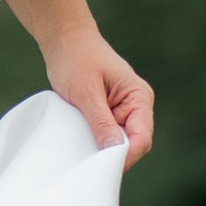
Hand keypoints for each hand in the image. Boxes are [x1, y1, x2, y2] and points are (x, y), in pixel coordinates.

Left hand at [43, 27, 154, 165]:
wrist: (63, 38)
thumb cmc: (75, 57)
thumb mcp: (86, 92)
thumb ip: (101, 121)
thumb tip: (115, 151)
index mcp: (139, 97)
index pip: (141, 138)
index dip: (124, 156)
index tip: (101, 166)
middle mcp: (136, 106)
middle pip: (132, 144)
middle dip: (112, 155)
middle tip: (87, 164)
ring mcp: (122, 110)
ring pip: (118, 142)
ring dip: (101, 147)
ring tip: (81, 149)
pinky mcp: (108, 112)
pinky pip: (106, 134)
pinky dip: (94, 140)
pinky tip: (80, 141)